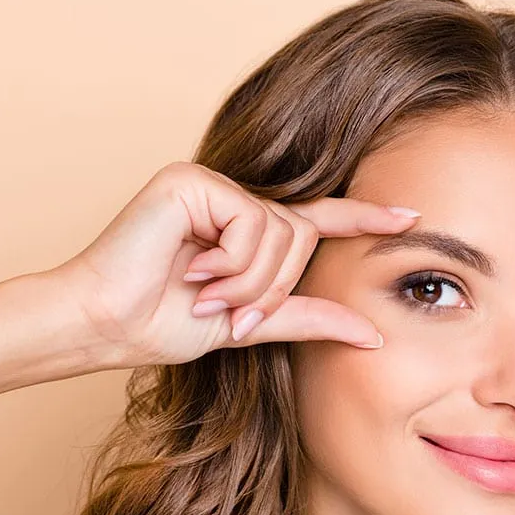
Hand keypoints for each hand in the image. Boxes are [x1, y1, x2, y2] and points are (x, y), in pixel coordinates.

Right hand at [51, 161, 418, 367]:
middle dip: (271, 287)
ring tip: (203, 292)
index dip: (363, 218)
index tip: (409, 217)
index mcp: (246, 230)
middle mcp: (233, 200)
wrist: (104, 324)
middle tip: (224, 309)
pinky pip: (251, 221)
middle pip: (301, 236)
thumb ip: (307, 319)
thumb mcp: (249, 325)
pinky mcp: (192, 180)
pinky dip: (232, 260)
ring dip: (248, 281)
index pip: (317, 219)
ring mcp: (212, 185)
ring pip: (279, 232)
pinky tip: (193, 268)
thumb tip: (373, 333)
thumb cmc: (162, 323)